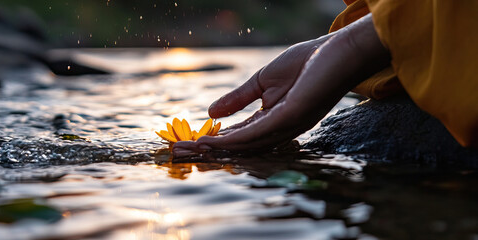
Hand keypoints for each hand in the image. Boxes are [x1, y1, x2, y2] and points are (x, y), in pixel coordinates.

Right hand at [174, 14, 389, 154]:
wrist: (339, 50)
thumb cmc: (307, 62)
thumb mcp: (262, 81)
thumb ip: (238, 98)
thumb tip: (210, 113)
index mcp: (274, 120)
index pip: (240, 136)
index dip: (214, 141)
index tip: (190, 143)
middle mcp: (281, 129)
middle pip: (241, 146)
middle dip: (209, 150)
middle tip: (180, 151)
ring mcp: (288, 124)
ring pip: (248, 144)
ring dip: (217, 148)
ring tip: (191, 148)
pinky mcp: (293, 115)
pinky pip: (260, 132)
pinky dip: (237, 138)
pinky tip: (217, 140)